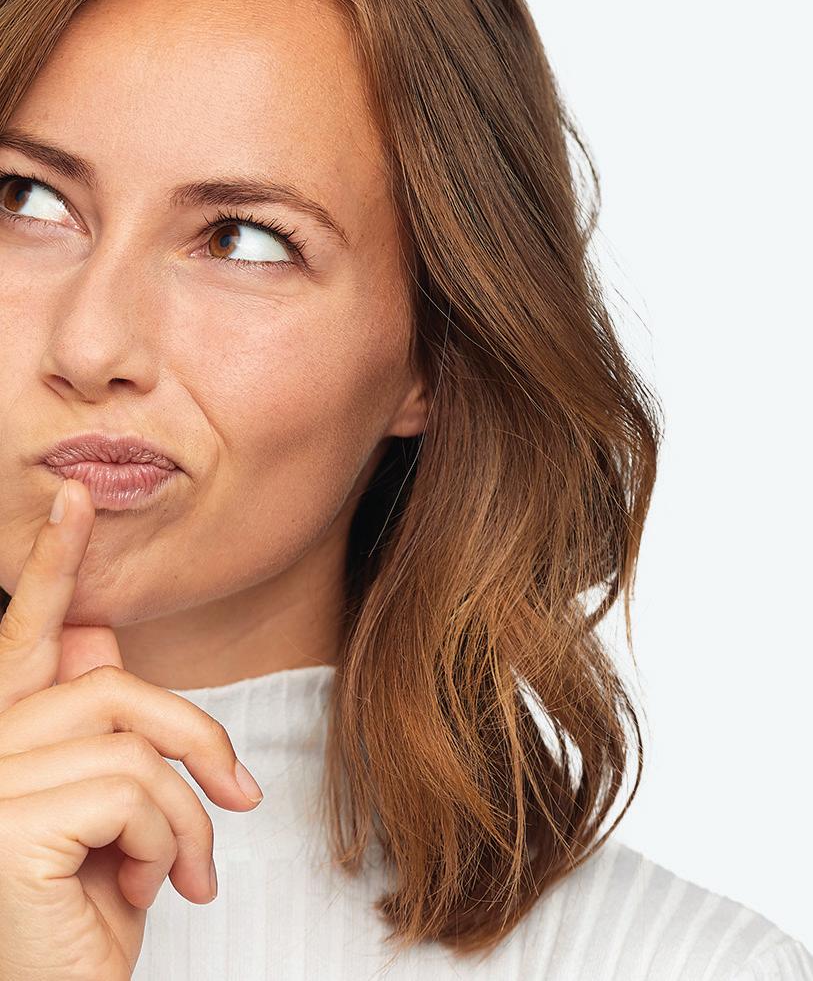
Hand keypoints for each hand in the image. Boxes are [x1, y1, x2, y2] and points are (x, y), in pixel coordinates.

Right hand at [0, 477, 263, 978]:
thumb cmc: (83, 923)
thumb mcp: (107, 820)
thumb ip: (100, 732)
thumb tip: (98, 637)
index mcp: (5, 741)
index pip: (25, 635)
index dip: (52, 564)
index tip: (78, 497)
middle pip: (116, 690)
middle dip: (195, 740)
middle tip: (241, 801)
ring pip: (136, 744)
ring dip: (184, 818)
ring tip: (179, 877)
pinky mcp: (7, 824)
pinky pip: (133, 791)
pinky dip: (168, 845)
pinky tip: (147, 896)